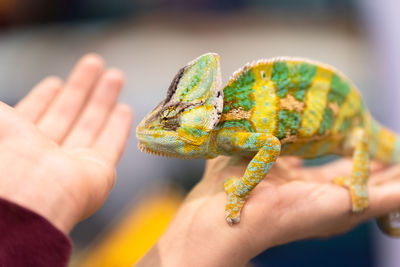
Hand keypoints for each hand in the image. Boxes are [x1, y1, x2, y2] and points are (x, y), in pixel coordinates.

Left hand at [0, 54, 131, 233]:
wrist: (28, 194)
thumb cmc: (6, 156)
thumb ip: (1, 111)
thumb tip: (0, 103)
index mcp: (16, 142)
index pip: (33, 114)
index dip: (44, 97)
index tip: (55, 81)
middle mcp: (46, 153)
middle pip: (67, 115)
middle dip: (80, 88)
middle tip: (94, 63)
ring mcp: (73, 164)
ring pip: (91, 125)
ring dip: (103, 100)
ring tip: (115, 75)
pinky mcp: (99, 172)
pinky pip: (111, 145)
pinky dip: (118, 127)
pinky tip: (124, 108)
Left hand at [139, 156, 399, 266]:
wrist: (223, 215)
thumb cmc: (226, 183)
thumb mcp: (246, 149)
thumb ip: (257, 134)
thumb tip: (264, 115)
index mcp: (295, 181)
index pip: (330, 167)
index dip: (346, 153)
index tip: (359, 136)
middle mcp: (317, 195)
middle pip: (358, 177)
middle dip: (377, 164)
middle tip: (393, 148)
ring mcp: (334, 204)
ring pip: (380, 188)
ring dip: (395, 174)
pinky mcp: (348, 208)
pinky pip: (392, 198)